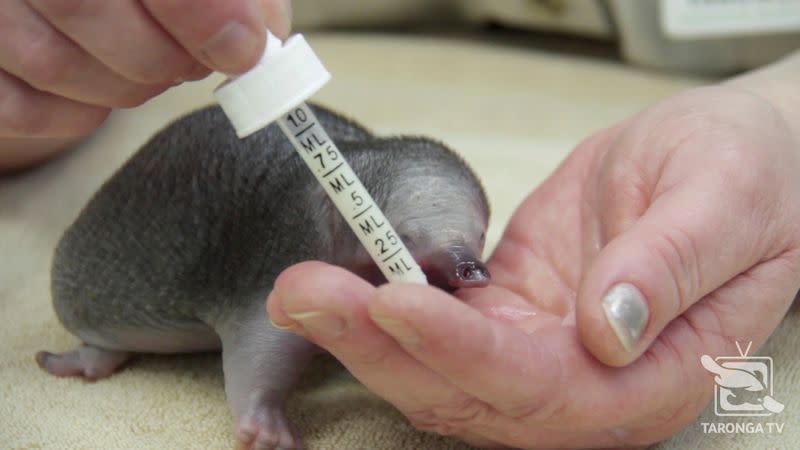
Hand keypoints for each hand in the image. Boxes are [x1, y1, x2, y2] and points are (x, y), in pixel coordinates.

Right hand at [0, 0, 290, 169]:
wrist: (75, 0)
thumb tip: (262, 37)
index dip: (199, 9)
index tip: (243, 49)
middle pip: (82, 5)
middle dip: (163, 57)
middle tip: (197, 65)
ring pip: (50, 62)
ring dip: (127, 88)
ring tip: (157, 72)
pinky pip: (18, 106)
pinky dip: (76, 115)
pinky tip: (102, 95)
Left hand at [266, 83, 799, 447]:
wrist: (737, 160)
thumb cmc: (752, 181)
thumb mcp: (728, 204)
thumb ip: (671, 268)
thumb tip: (607, 332)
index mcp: (653, 379)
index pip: (545, 389)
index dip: (464, 353)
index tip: (395, 300)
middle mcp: (589, 383)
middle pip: (470, 393)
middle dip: (381, 348)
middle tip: (306, 296)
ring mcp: (542, 350)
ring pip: (440, 367)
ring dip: (365, 332)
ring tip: (302, 288)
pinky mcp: (512, 312)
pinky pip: (439, 323)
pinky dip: (386, 305)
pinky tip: (343, 278)